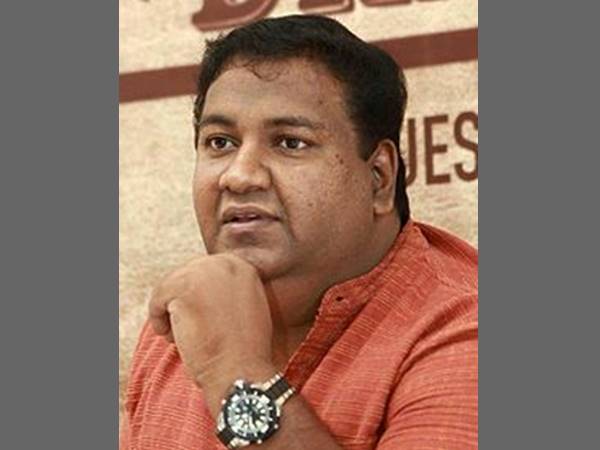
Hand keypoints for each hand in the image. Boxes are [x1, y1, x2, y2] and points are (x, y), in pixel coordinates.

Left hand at [148, 254, 274, 396]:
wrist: (241, 370)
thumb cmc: (243, 350)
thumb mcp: (246, 307)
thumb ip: (227, 290)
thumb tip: (199, 290)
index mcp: (241, 266)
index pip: (204, 272)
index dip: (197, 298)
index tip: (200, 320)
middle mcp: (224, 262)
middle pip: (185, 276)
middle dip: (182, 303)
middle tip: (189, 329)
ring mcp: (204, 272)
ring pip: (170, 286)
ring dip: (171, 313)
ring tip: (182, 337)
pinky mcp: (183, 287)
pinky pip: (158, 299)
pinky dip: (159, 321)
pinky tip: (173, 339)